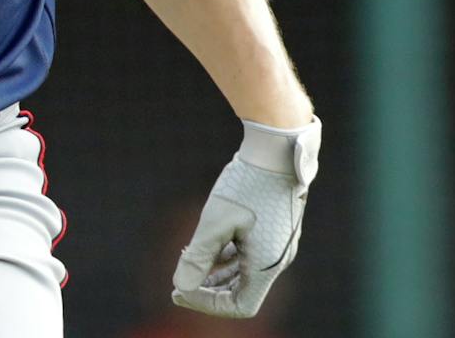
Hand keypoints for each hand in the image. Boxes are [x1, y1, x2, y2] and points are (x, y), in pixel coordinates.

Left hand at [171, 116, 320, 317]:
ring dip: (216, 275)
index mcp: (267, 264)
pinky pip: (249, 257)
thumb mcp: (215, 220)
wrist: (275, 149)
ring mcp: (277, 245)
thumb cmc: (246, 183)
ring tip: (187, 265)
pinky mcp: (273, 231)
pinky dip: (227, 259)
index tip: (179, 291)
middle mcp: (277, 259)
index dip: (208, 304)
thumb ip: (198, 256)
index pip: (240, 305)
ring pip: (244, 274)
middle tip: (177, 286)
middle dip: (208, 291)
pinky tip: (205, 248)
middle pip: (242, 292)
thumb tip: (180, 286)